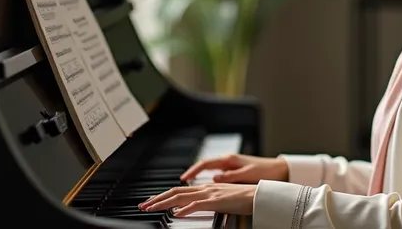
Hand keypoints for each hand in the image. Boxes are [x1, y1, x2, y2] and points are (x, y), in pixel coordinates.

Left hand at [138, 183, 256, 216]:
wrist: (258, 195)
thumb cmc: (243, 198)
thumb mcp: (221, 199)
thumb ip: (206, 202)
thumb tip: (190, 208)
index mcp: (205, 188)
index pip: (179, 191)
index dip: (163, 196)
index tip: (152, 201)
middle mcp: (205, 188)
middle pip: (175, 192)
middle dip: (157, 199)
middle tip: (143, 205)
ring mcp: (210, 194)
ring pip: (181, 197)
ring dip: (164, 203)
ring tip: (151, 209)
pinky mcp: (217, 201)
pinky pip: (198, 205)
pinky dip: (185, 209)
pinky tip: (176, 214)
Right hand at [179, 154, 288, 183]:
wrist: (279, 170)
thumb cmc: (266, 171)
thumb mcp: (247, 174)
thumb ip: (230, 176)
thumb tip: (214, 178)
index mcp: (230, 160)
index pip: (205, 163)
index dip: (193, 171)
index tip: (183, 178)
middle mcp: (228, 161)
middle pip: (204, 166)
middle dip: (191, 173)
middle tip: (181, 181)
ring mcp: (231, 165)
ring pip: (209, 170)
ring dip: (198, 176)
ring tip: (187, 185)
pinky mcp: (235, 171)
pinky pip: (216, 174)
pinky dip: (207, 178)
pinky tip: (204, 185)